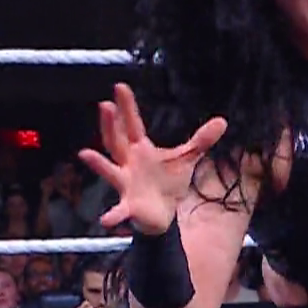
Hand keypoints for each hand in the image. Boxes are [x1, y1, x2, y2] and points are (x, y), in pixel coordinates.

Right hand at [81, 84, 227, 235]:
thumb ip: (201, 141)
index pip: (132, 124)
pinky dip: (113, 215)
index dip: (127, 107)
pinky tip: (105, 220)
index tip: (120, 87)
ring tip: (85, 154)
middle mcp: (128, 163)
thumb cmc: (167, 182)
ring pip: (110, 171)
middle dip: (110, 125)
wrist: (164, 213)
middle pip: (116, 141)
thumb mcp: (186, 158)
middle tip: (104, 106)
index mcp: (140, 149)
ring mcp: (126, 183)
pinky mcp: (129, 205)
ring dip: (98, 164)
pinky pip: (119, 210)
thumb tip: (223, 121)